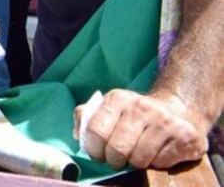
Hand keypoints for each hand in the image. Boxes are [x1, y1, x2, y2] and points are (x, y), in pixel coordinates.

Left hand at [75, 89, 207, 169]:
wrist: (180, 110)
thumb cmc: (136, 115)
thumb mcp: (109, 107)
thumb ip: (87, 118)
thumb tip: (78, 136)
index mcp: (118, 99)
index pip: (95, 131)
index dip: (94, 150)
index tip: (98, 154)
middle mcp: (142, 107)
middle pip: (117, 149)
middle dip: (114, 161)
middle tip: (118, 159)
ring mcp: (165, 121)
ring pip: (139, 160)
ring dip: (135, 163)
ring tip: (137, 155)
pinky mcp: (185, 137)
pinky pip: (161, 163)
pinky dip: (156, 164)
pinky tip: (158, 153)